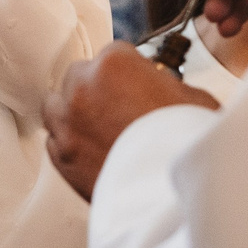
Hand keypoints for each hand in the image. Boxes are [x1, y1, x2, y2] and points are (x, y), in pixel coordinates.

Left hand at [45, 44, 216, 199]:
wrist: (173, 193)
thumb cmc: (188, 144)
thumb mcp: (193, 98)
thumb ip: (167, 84)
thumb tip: (161, 86)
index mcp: (115, 64)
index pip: (114, 54)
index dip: (129, 72)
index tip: (136, 86)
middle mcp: (83, 88)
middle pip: (79, 76)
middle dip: (97, 89)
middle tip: (119, 108)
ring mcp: (67, 123)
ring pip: (57, 106)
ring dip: (74, 113)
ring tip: (98, 129)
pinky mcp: (62, 157)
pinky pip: (55, 141)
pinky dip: (69, 143)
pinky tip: (91, 151)